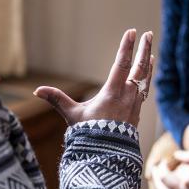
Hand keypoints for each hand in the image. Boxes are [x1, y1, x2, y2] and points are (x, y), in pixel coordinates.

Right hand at [33, 29, 153, 126]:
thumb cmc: (89, 135)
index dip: (127, 47)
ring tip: (151, 54)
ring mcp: (134, 106)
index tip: (132, 32)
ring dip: (147, 65)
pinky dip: (145, 81)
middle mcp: (127, 97)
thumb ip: (57, 100)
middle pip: (139, 68)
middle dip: (144, 50)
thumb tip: (37, 91)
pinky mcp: (136, 114)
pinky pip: (144, 92)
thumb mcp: (72, 115)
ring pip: (144, 80)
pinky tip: (145, 79)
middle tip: (147, 34)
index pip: (122, 64)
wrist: (107, 156)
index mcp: (112, 93)